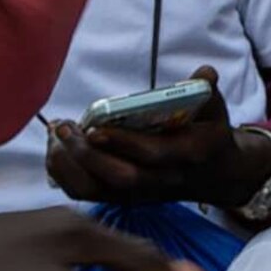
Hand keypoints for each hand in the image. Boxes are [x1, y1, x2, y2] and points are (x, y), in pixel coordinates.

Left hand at [44, 67, 266, 209]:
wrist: (212, 173)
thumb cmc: (207, 133)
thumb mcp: (214, 110)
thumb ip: (205, 90)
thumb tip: (205, 72)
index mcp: (188, 155)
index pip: (154, 154)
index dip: (124, 143)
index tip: (95, 127)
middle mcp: (163, 180)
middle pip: (121, 177)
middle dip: (88, 155)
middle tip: (64, 127)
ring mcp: (140, 193)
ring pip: (96, 190)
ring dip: (69, 164)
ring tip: (56, 134)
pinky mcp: (122, 198)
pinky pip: (85, 192)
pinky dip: (64, 172)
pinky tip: (56, 146)